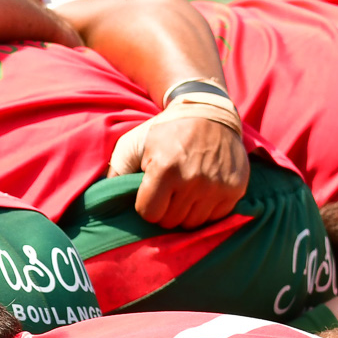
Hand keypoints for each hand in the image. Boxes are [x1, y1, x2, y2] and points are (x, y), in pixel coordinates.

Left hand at [109, 112, 249, 229]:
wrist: (209, 113)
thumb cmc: (164, 132)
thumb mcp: (133, 143)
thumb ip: (116, 172)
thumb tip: (101, 200)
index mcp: (165, 169)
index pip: (150, 214)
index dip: (147, 205)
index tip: (151, 191)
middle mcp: (193, 180)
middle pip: (171, 222)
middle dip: (166, 210)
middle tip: (169, 190)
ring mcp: (217, 186)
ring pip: (193, 223)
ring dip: (186, 211)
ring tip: (186, 189)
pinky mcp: (235, 189)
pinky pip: (215, 218)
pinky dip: (207, 209)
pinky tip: (204, 190)